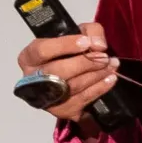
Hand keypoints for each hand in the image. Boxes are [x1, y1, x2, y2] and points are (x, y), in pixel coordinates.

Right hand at [16, 20, 115, 139]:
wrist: (75, 77)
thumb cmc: (70, 53)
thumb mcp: (78, 34)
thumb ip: (89, 32)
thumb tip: (98, 44)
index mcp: (29, 58)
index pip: (42, 50)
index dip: (65, 45)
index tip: (86, 42)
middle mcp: (33, 79)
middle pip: (58, 71)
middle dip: (85, 63)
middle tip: (104, 57)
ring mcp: (47, 97)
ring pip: (72, 86)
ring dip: (97, 75)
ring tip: (112, 65)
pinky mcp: (61, 110)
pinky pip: (83, 99)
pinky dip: (100, 88)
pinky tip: (110, 79)